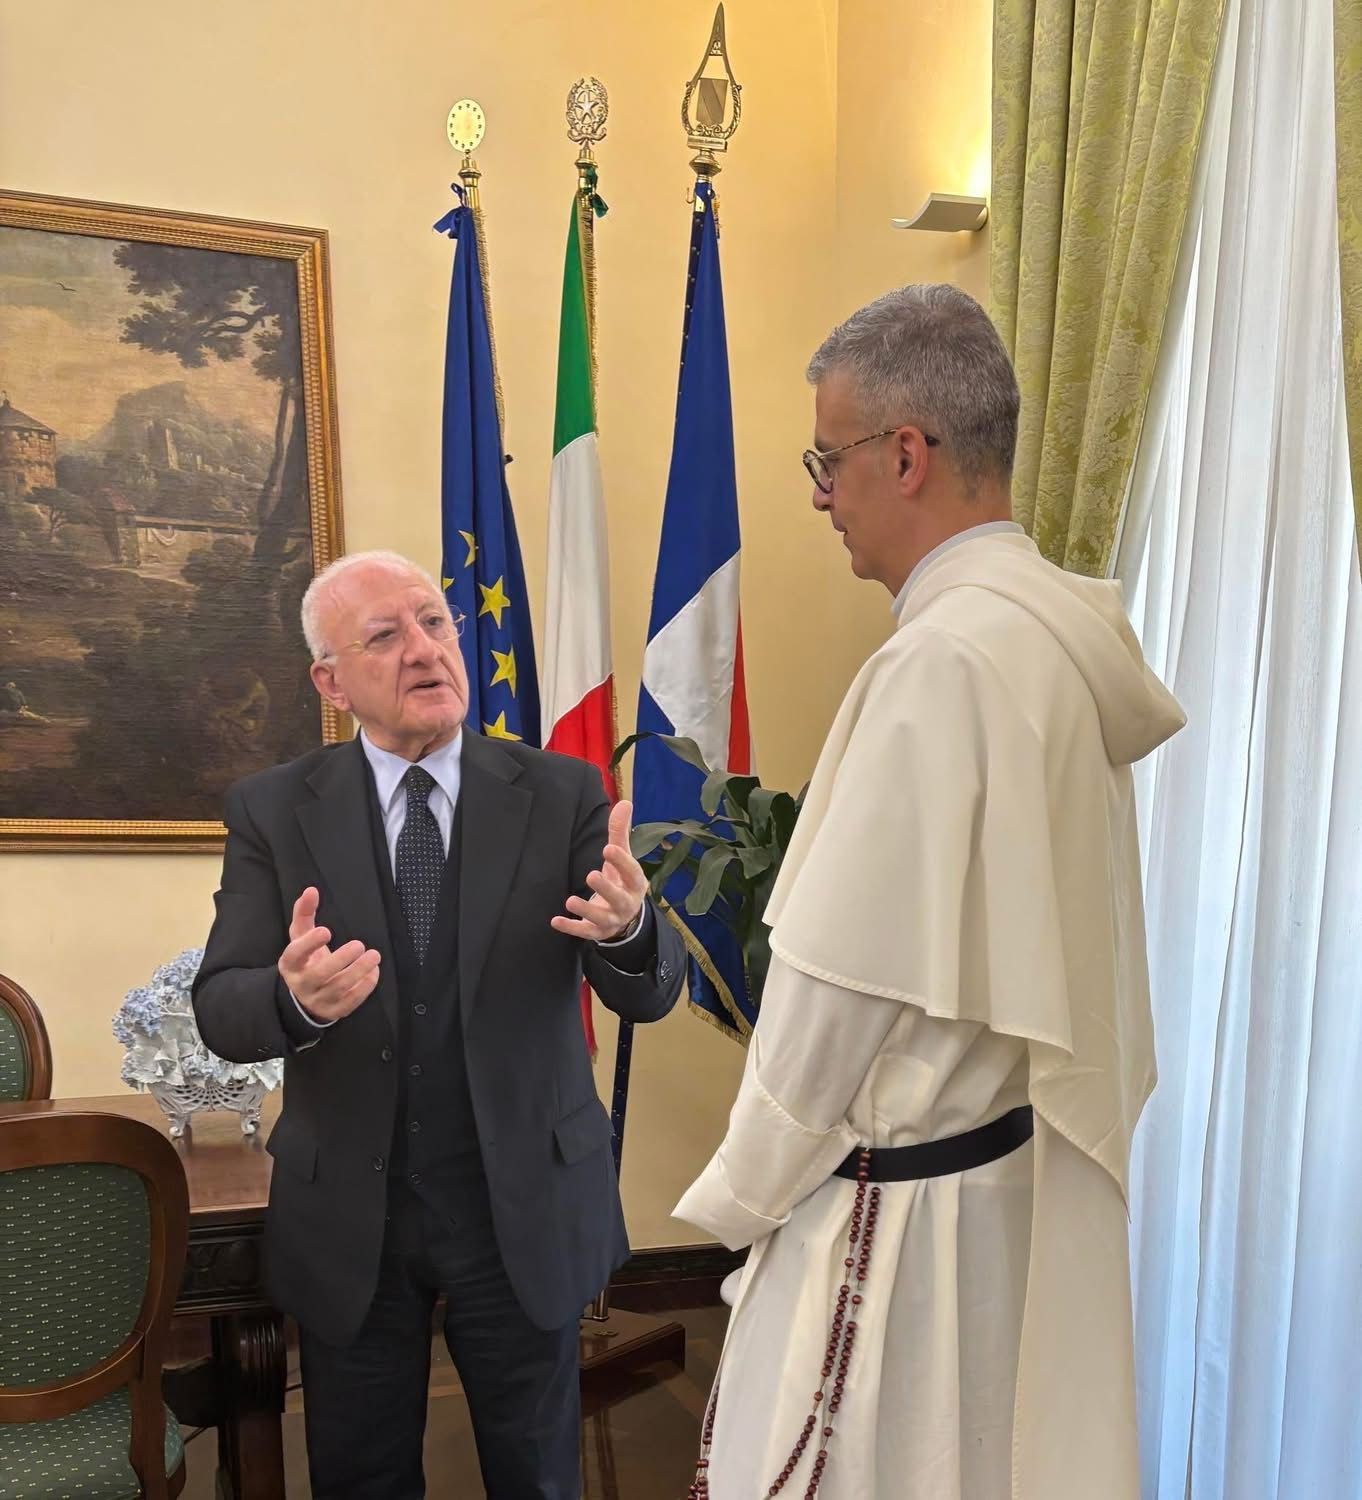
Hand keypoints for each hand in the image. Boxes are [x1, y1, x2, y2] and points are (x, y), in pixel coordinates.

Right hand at [279, 887, 381, 1022]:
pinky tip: (374, 971)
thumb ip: (304, 914)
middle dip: (341, 959)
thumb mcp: (300, 938)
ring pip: (339, 988)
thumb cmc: (306, 960)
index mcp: (291, 964)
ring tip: (374, 955)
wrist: (305, 997)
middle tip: (359, 944)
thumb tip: (311, 890)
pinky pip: (351, 1001)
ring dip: (358, 971)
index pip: (294, 955)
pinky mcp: (335, 1010)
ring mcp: (319, 999)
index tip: (326, 931)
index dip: (308, 944)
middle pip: (319, 974)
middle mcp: (302, 984)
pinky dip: (365, 986)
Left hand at [551, 800, 647, 942]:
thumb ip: (620, 832)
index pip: (632, 873)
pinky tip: (555, 920)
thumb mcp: (622, 857)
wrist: (626, 917)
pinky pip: (585, 932)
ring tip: (570, 901)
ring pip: (601, 918)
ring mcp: (611, 920)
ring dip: (586, 910)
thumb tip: (624, 802)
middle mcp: (625, 903)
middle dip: (606, 888)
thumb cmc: (621, 880)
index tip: (608, 849)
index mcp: (635, 883)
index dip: (621, 862)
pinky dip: (571, 927)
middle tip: (591, 875)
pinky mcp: (597, 931)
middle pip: (618, 898)